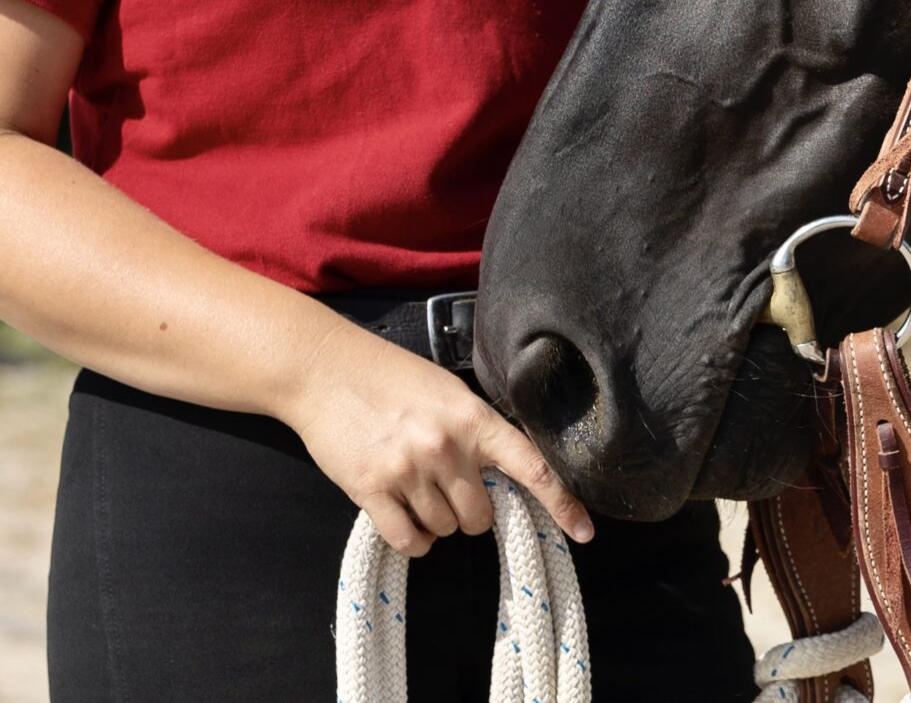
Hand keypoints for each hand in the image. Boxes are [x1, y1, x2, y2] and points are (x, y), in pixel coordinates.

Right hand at [280, 318, 593, 556]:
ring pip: (443, 530)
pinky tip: (402, 517)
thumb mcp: (446, 392)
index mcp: (473, 418)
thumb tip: (501, 476)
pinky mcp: (370, 489)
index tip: (585, 532)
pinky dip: (412, 540)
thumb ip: (476, 431)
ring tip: (413, 486)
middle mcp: (446, 446)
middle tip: (446, 488)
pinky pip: (408, 540)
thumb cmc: (389, 377)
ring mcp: (408, 470)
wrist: (325, 369)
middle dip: (469, 513)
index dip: (562, 504)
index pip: (532, 467)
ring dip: (434, 521)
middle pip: (481, 517)